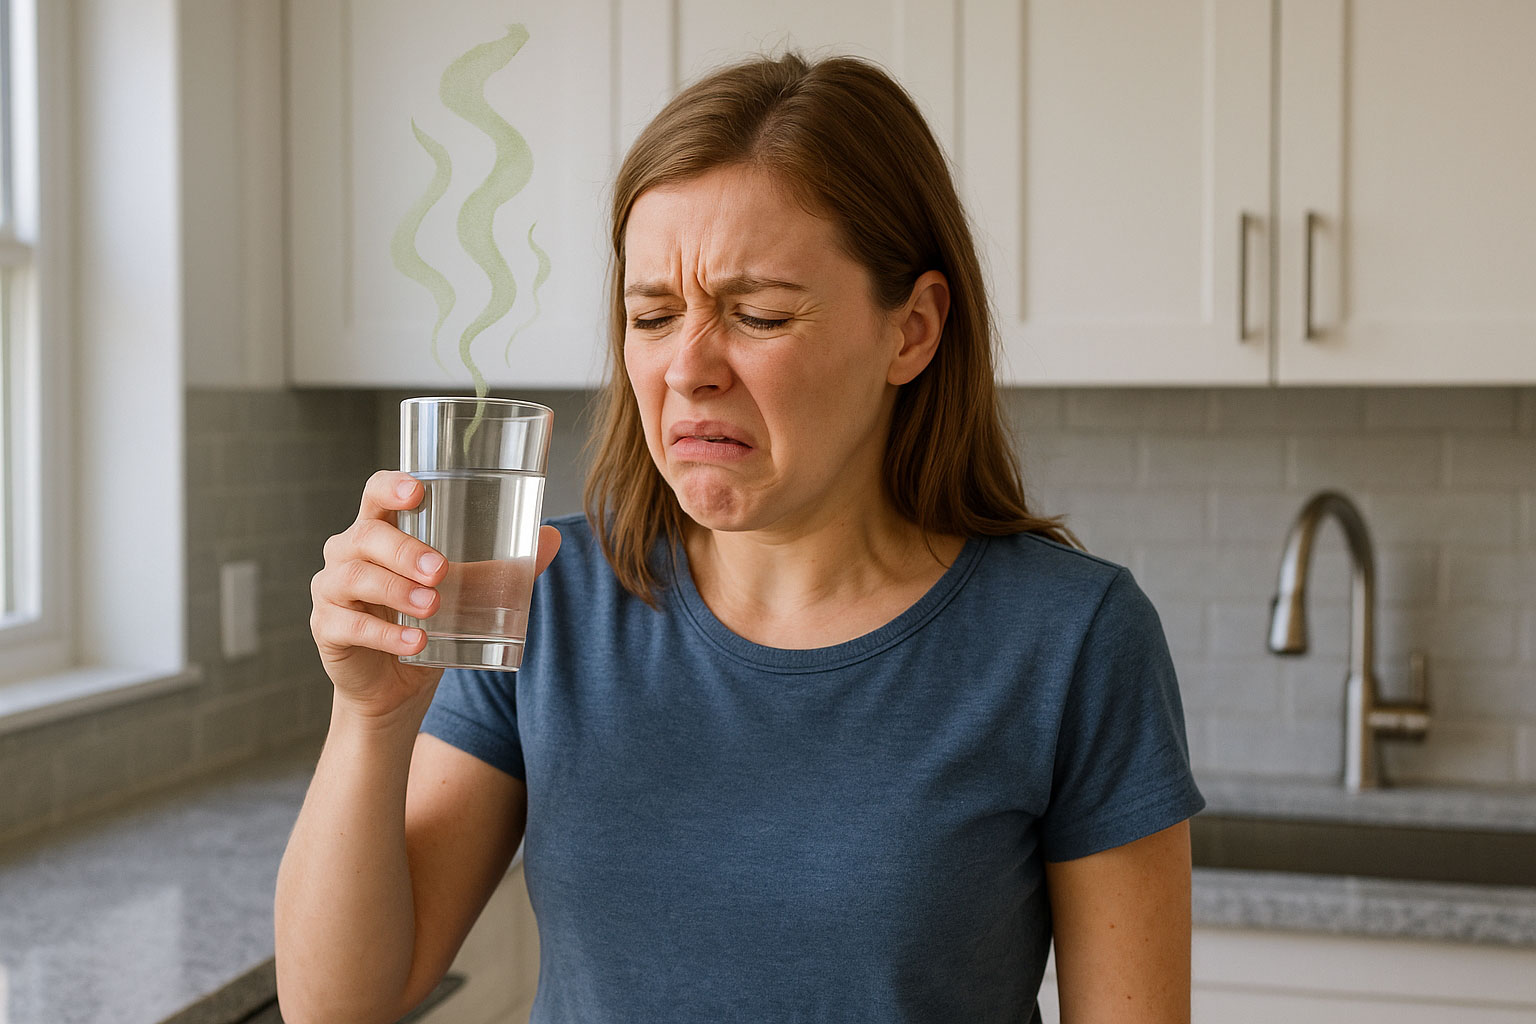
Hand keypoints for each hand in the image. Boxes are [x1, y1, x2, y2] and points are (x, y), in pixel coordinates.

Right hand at [309, 469, 561, 723]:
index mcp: (381, 531)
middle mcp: (349, 553)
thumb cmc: (429, 622)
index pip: (375, 494)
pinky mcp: (327, 629)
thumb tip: (552, 537)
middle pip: (365, 535)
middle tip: (441, 571)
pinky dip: (385, 635)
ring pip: (354, 577)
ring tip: (432, 607)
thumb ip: (504, 566)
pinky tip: (415, 644)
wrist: (397, 686)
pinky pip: (349, 626)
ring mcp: (333, 590)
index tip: (418, 492)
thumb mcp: (468, 592)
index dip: (391, 487)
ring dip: (395, 591)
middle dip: (404, 550)